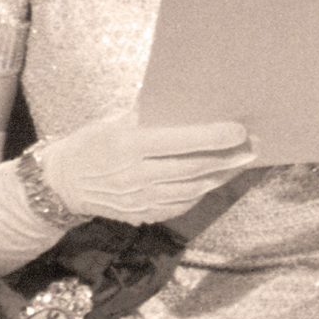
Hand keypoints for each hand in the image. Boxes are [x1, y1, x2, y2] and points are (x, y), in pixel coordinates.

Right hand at [36, 112, 256, 225]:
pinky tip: (216, 177)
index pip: (180, 142)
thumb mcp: (113, 120)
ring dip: (223, 174)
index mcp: (128, 146)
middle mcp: (136, 177)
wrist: (64, 183)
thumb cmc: (91, 142)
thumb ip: (148, 115)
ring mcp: (141, 201)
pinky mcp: (144, 216)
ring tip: (243, 160)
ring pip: (195, 188)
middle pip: (195, 168)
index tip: (239, 129)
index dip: (213, 136)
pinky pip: (183, 204)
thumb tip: (189, 102)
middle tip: (254, 144)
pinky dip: (204, 190)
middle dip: (229, 156)